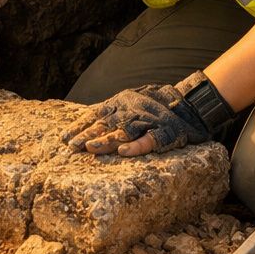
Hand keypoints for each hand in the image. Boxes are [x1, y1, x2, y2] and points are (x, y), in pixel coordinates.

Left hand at [60, 82, 211, 156]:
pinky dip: (136, 146)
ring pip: (123, 132)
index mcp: (122, 104)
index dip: (80, 126)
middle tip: (72, 146)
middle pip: (105, 124)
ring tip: (91, 149)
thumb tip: (87, 120)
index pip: (95, 115)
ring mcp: (146, 122)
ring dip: (107, 141)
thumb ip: (112, 110)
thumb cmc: (157, 104)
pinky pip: (148, 141)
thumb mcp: (131, 101)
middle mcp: (131, 112)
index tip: (64, 138)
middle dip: (88, 135)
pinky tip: (123, 152)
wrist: (190, 105)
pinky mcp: (163, 133)